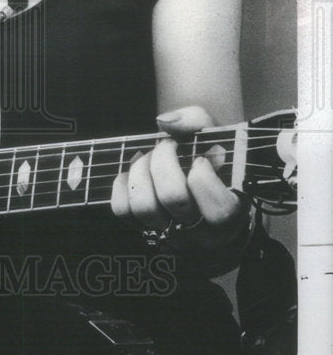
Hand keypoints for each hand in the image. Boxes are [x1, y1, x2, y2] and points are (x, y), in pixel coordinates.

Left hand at [110, 105, 250, 267]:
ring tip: (148, 157)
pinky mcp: (144, 230)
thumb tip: (164, 122)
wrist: (196, 182)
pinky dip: (123, 184)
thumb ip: (196, 120)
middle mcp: (201, 232)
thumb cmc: (210, 159)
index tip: (200, 158)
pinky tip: (134, 172)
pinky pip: (123, 210)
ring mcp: (170, 235)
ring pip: (144, 207)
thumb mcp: (215, 135)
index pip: (219, 210)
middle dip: (164, 162)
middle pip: (174, 200)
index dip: (203, 178)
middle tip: (166, 146)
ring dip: (140, 171)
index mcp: (231, 214)